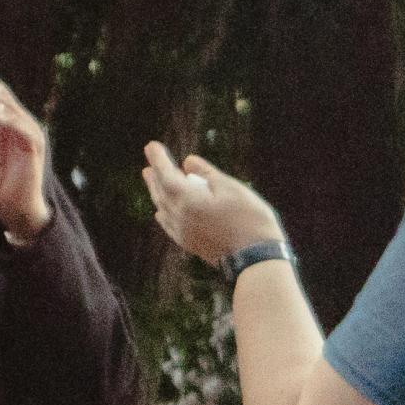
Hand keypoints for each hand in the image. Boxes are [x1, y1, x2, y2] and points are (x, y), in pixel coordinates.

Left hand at [139, 141, 284, 264]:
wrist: (255, 259)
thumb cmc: (249, 219)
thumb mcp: (231, 188)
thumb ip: (207, 173)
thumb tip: (188, 162)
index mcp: (187, 200)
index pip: (165, 174)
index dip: (158, 159)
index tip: (151, 145)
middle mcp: (179, 217)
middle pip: (160, 192)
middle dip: (154, 177)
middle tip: (148, 165)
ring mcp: (183, 233)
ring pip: (163, 209)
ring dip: (156, 193)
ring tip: (152, 183)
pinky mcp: (190, 244)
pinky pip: (168, 225)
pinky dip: (163, 213)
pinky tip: (161, 213)